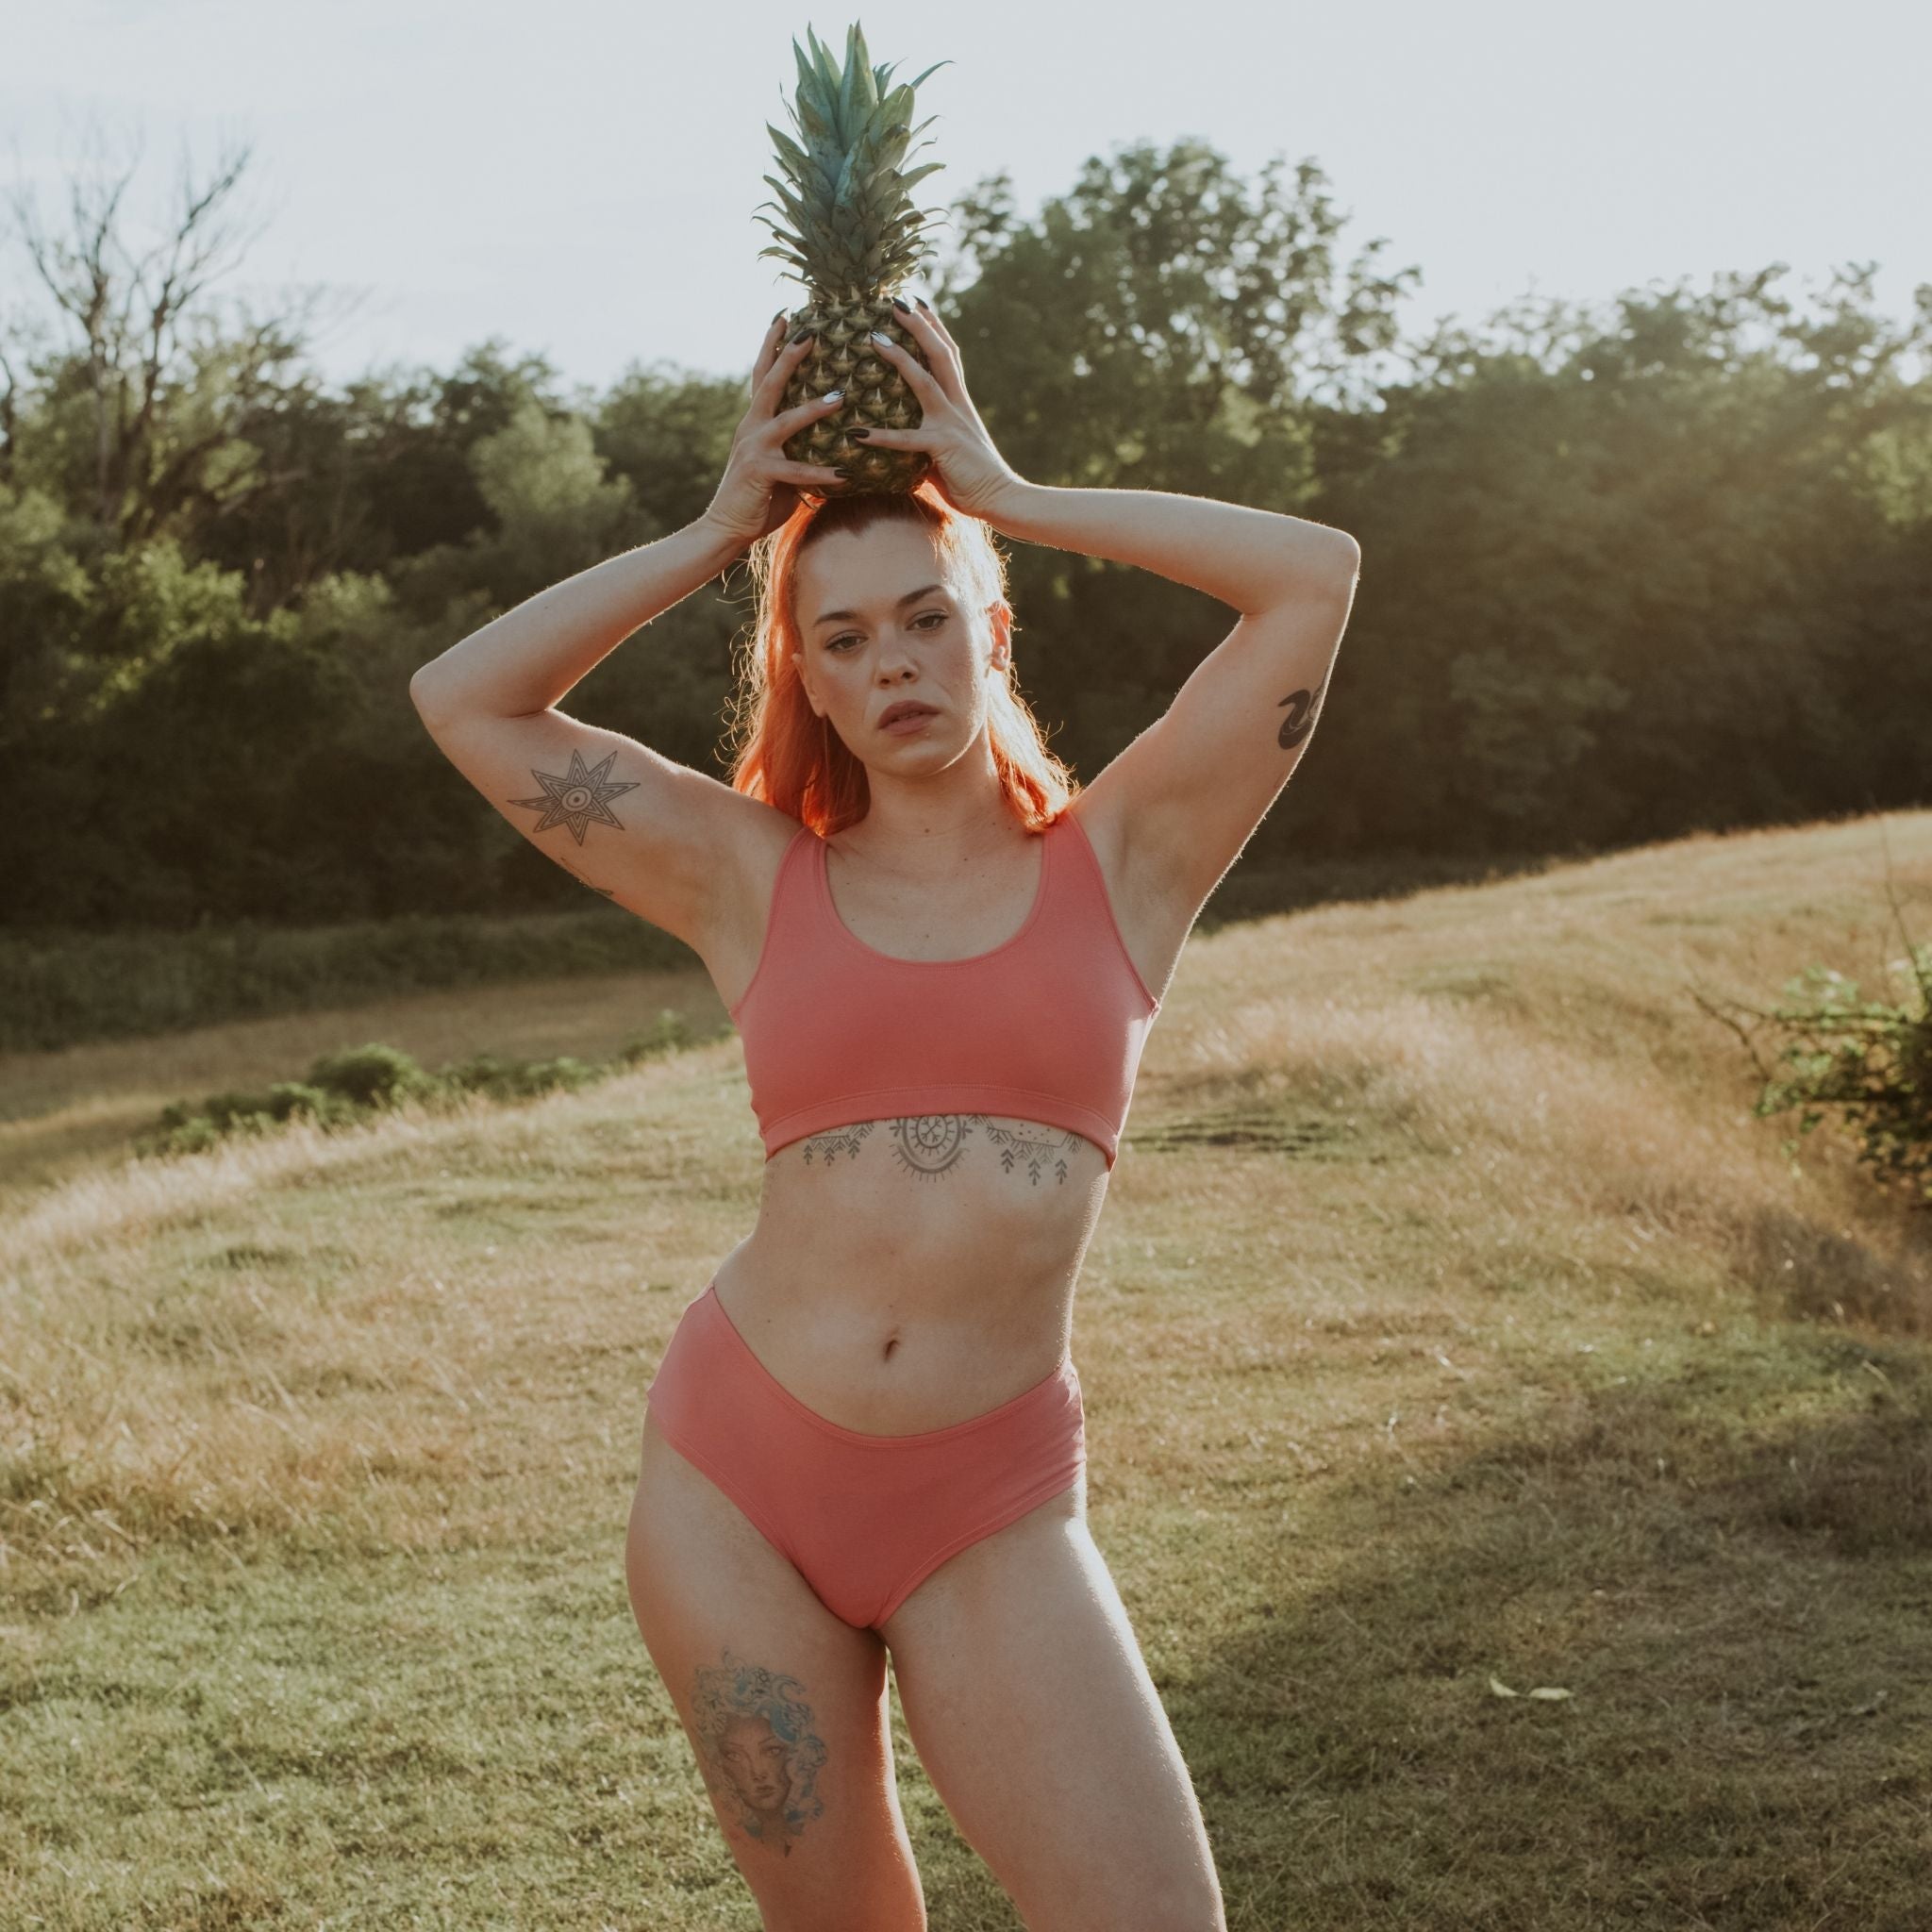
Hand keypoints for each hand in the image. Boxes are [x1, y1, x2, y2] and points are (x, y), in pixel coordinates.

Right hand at [702, 317, 846, 550]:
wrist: (726, 528)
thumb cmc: (758, 500)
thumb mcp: (783, 468)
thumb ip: (801, 450)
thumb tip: (833, 445)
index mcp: (755, 422)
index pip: (763, 375)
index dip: (772, 346)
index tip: (785, 318)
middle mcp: (751, 428)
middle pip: (770, 382)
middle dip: (789, 355)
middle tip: (810, 330)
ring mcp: (754, 448)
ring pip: (786, 420)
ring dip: (815, 408)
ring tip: (842, 397)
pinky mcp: (760, 473)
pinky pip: (797, 472)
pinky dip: (822, 473)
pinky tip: (845, 474)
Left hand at [856, 300, 1027, 522]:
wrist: (1002, 499)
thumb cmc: (973, 480)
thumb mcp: (947, 452)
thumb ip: (926, 440)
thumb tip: (901, 443)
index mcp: (960, 403)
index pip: (948, 355)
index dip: (935, 327)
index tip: (918, 304)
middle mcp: (957, 405)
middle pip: (940, 354)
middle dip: (919, 325)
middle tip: (896, 301)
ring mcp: (950, 423)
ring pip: (924, 380)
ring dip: (899, 357)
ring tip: (874, 338)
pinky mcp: (942, 447)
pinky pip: (907, 439)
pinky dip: (881, 436)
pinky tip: (857, 432)